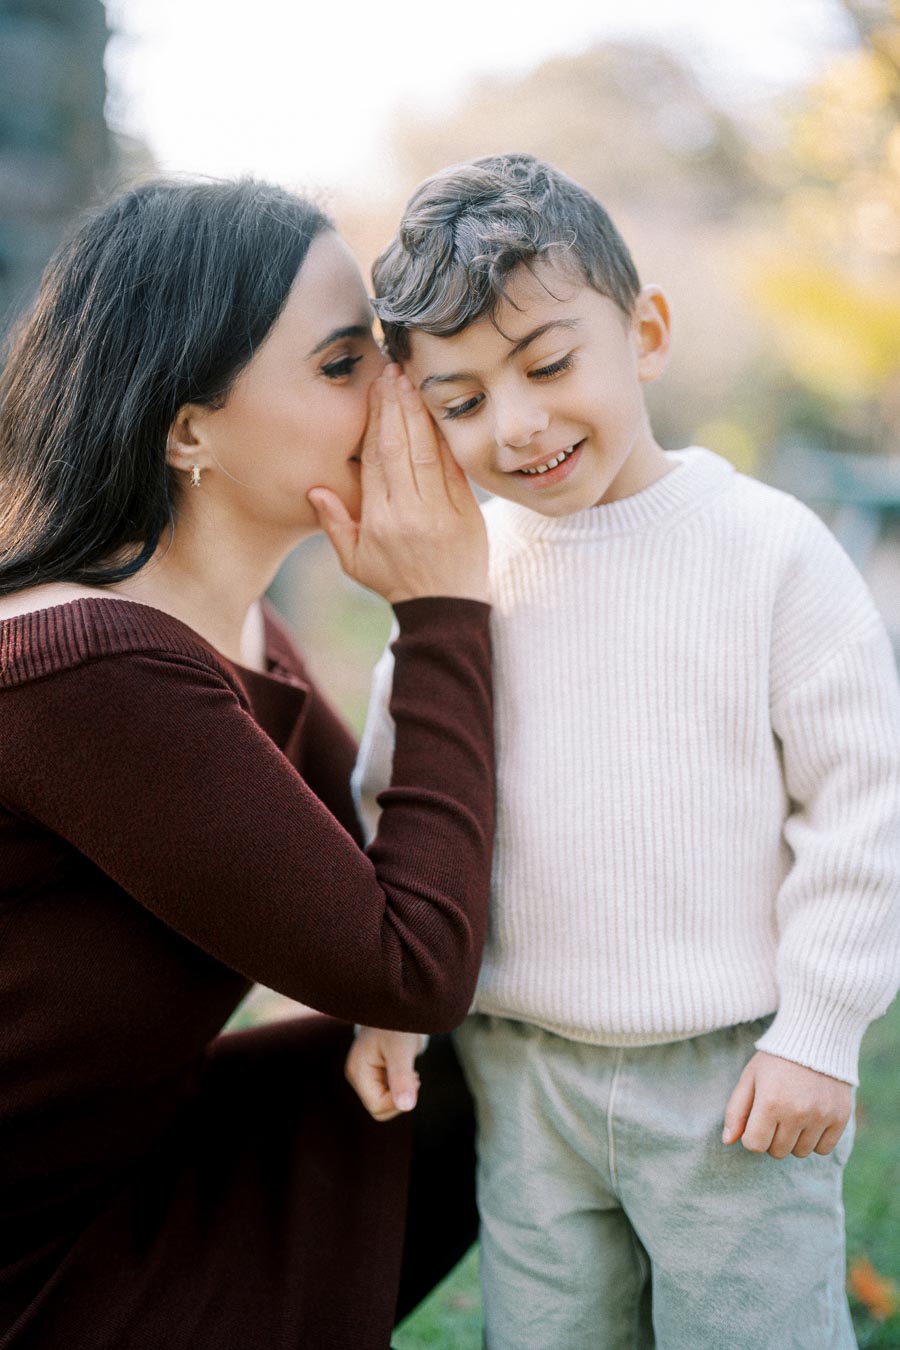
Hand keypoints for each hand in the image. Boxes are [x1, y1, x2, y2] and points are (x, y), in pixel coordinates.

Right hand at [307, 365, 488, 603]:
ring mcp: (441, 509)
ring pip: (427, 451)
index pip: (375, 458)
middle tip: (392, 371)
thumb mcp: (354, 561)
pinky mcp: (467, 510)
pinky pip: (453, 467)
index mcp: (379, 519)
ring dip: (419, 413)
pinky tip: (438, 412)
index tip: (375, 390)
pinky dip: (445, 437)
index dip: (375, 420)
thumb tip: (315, 490)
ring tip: (412, 381)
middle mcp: (409, 510)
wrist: (446, 607)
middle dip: (396, 405)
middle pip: (400, 447)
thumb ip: (335, 524)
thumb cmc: (395, 581)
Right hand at [344, 1026, 426, 1121]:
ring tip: (410, 1072)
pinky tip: (407, 1072)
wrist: (398, 1008)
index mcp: (358, 1071)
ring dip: (402, 1093)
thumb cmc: (398, 1026)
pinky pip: (387, 1094)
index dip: (398, 1101)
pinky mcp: (373, 1074)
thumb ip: (402, 1078)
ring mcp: (364, 1076)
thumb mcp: (401, 1051)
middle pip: (379, 1109)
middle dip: (400, 1098)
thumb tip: (406, 1108)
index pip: (377, 1106)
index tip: (414, 1079)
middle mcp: (357, 1076)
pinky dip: (401, 1088)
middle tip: (414, 1076)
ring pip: (384, 1104)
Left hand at [722, 1050, 852, 1158]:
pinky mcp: (840, 1118)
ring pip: (801, 1152)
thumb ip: (735, 1110)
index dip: (752, 1134)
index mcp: (770, 1102)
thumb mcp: (750, 1078)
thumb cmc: (776, 1060)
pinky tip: (811, 1119)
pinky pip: (824, 1149)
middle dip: (772, 1137)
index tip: (757, 1119)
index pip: (754, 1145)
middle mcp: (797, 1112)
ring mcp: (821, 1116)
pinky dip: (815, 1140)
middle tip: (776, 1114)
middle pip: (777, 1151)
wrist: (815, 1038)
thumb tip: (727, 1141)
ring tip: (794, 1113)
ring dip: (794, 1139)